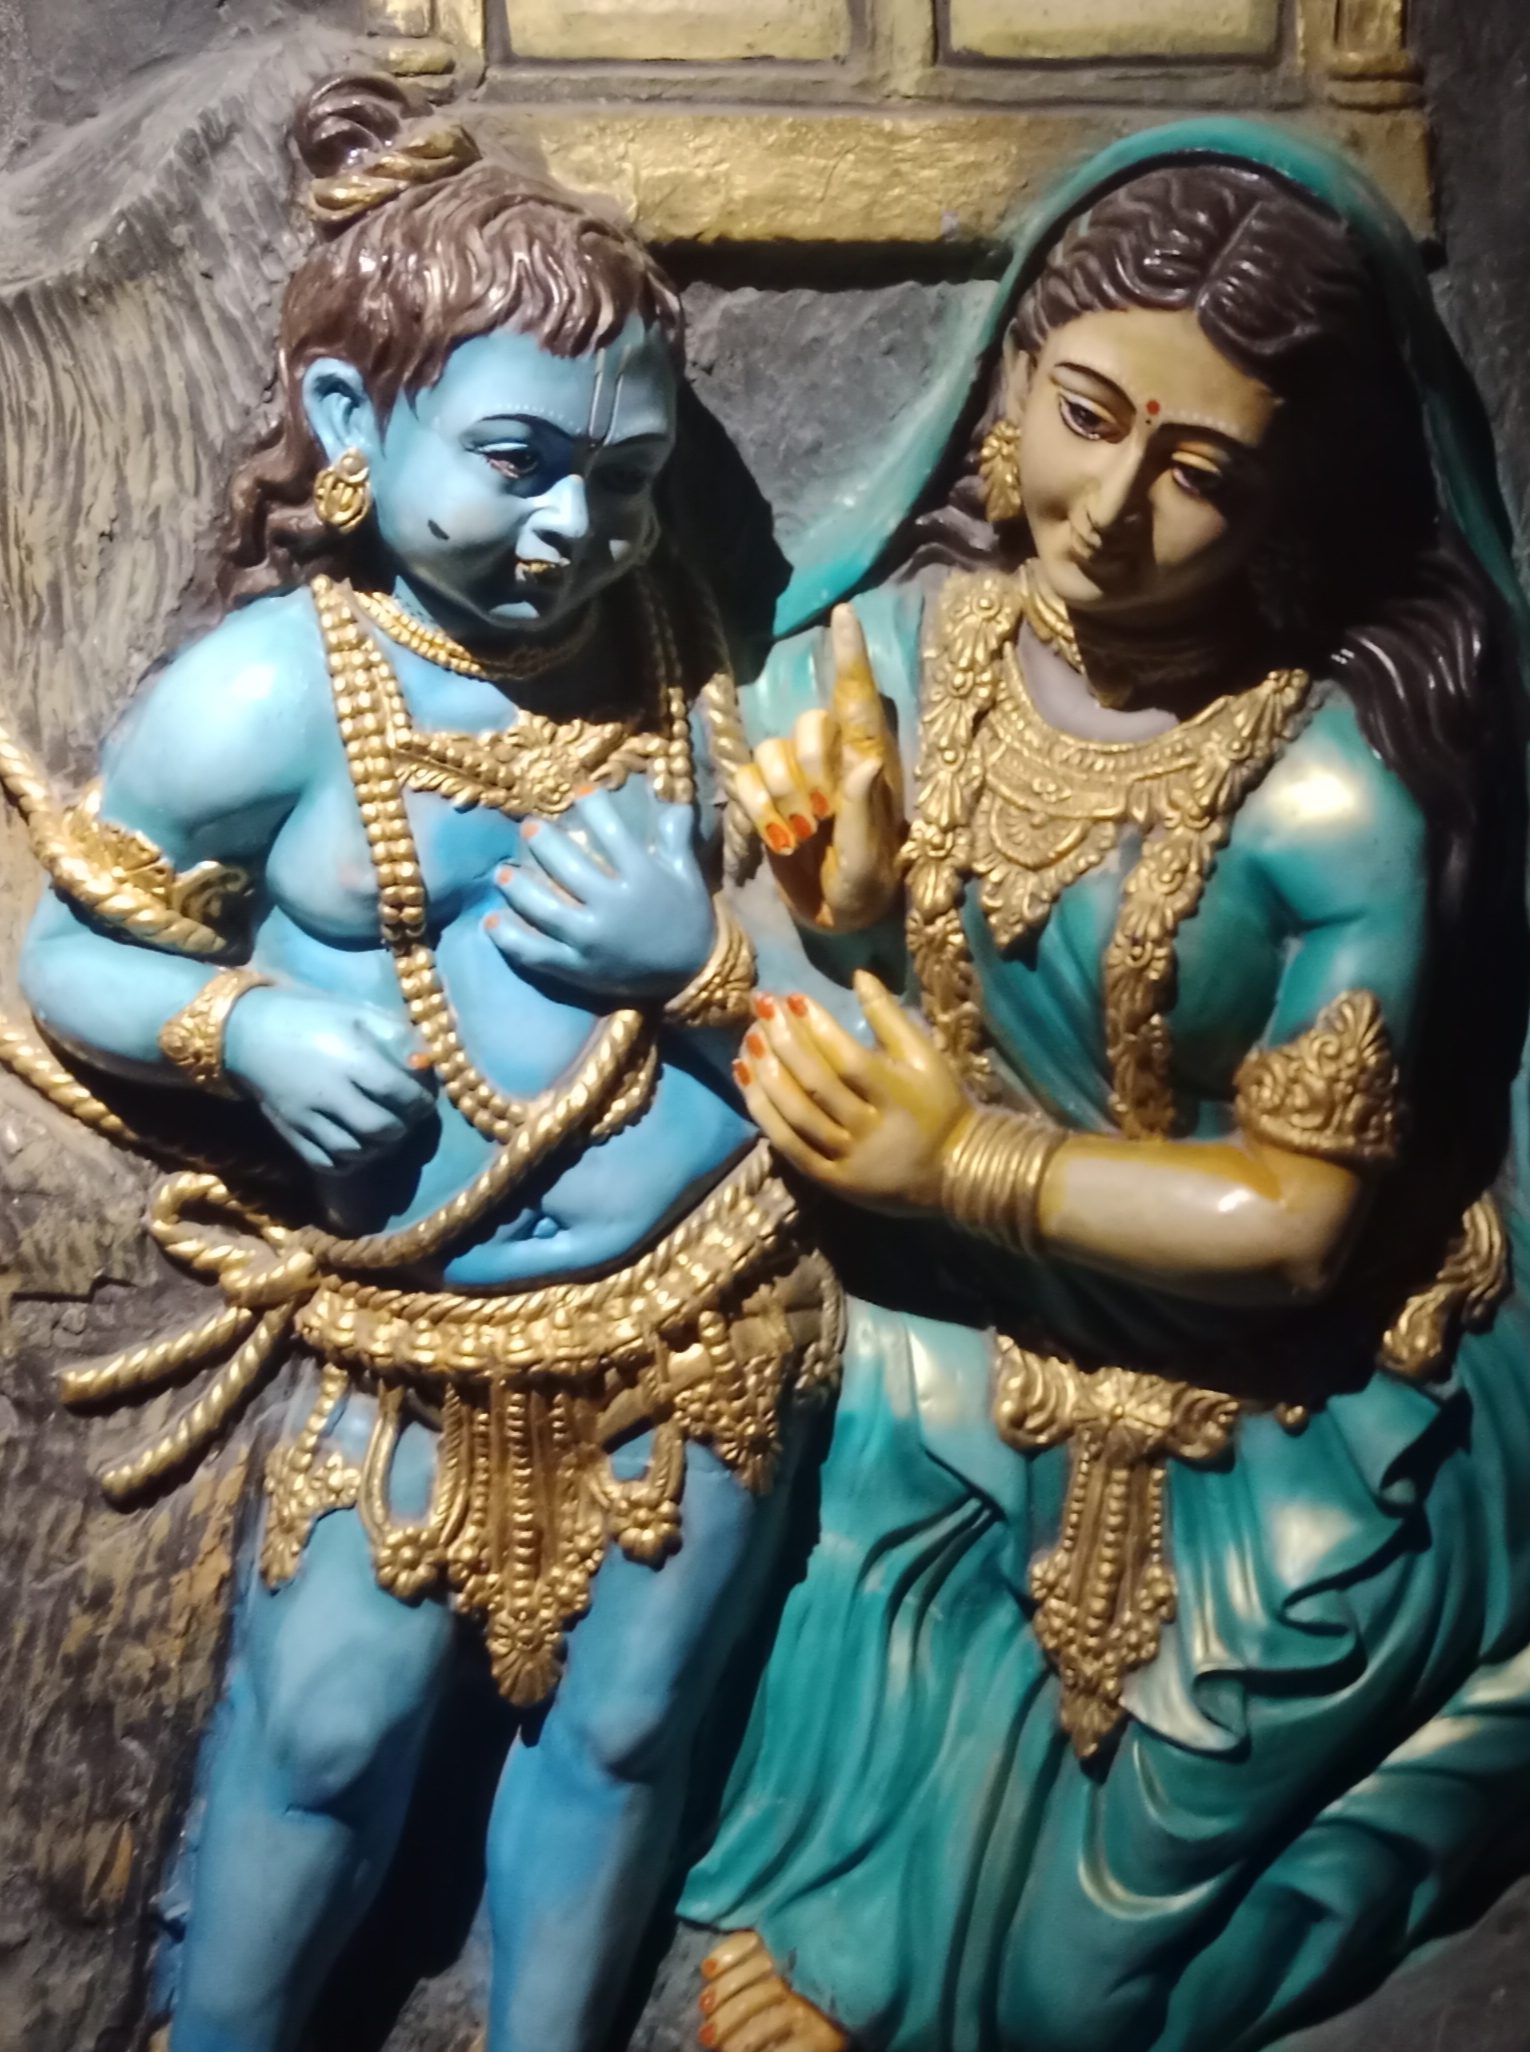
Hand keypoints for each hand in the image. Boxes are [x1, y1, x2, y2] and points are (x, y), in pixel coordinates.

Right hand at [223, 986, 435, 1173]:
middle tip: (407, 1117)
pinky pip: (326, 1163)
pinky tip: (357, 1145)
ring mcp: (305, 1118)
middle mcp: (328, 1093)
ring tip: (384, 1131)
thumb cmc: (310, 1016)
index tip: (424, 1098)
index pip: (398, 1092)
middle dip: (404, 1127)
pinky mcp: (289, 1134)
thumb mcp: (357, 1013)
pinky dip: (349, 1162)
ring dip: (379, 1147)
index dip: (421, 1100)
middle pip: (380, 1128)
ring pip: (354, 1151)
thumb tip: (428, 1062)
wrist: (248, 1032)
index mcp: (348, 1057)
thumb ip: (397, 1036)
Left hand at [486, 782, 714, 998]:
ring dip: (519, 887)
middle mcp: (613, 907)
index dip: (594, 807)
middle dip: (544, 843)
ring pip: (544, 909)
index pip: (612, 833)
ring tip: (503, 872)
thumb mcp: (687, 874)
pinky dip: (512, 938)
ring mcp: (591, 940)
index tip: (580, 791)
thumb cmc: (689, 918)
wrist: (695, 975)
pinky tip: (493, 922)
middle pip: (568, 867)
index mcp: (642, 879)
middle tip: (528, 827)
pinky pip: (537, 952)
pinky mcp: (579, 968)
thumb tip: (673, 796)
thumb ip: (677, 836)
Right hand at [734, 605, 903, 932]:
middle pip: (806, 725)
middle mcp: (831, 760)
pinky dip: (756, 809)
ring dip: (782, 797)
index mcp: (868, 760)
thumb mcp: (869, 857)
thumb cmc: (867, 885)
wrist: (838, 917)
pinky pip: (743, 780)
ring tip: (802, 834)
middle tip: (822, 816)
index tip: (844, 614)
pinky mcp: (765, 799)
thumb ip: (862, 808)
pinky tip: (776, 835)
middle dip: (809, 769)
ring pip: (769, 753)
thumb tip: (863, 760)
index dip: (850, 655)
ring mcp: (796, 778)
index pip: (857, 696)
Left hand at [734, 969, 970, 1210]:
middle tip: (761, 1007)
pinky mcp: (830, 1179)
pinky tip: (745, 1079)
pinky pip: (790, 1146)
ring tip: (749, 1039)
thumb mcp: (925, 1057)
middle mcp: (869, 1129)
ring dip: (767, 1075)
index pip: (849, 1060)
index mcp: (897, 1095)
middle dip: (784, 1042)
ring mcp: (847, 1158)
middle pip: (817, 1085)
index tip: (794, 997)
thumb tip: (859, 973)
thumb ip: (890, 1017)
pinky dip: (764, 1112)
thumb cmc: (940, 1104)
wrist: (955, 1170)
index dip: (819, 1028)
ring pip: (797, 1115)